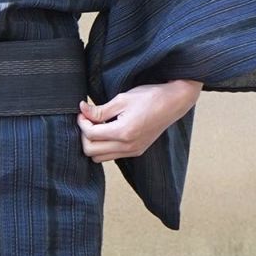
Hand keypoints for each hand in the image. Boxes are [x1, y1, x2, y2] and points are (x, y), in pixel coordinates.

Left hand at [76, 80, 201, 162]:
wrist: (173, 103)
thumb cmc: (150, 97)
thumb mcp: (122, 99)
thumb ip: (99, 109)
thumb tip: (82, 110)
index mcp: (123, 132)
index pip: (90, 135)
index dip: (82, 123)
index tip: (83, 112)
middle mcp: (128, 147)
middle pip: (91, 152)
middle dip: (84, 136)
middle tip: (88, 119)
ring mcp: (133, 151)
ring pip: (100, 158)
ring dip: (94, 144)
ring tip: (98, 126)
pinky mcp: (136, 151)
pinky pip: (112, 156)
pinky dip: (104, 147)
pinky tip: (108, 131)